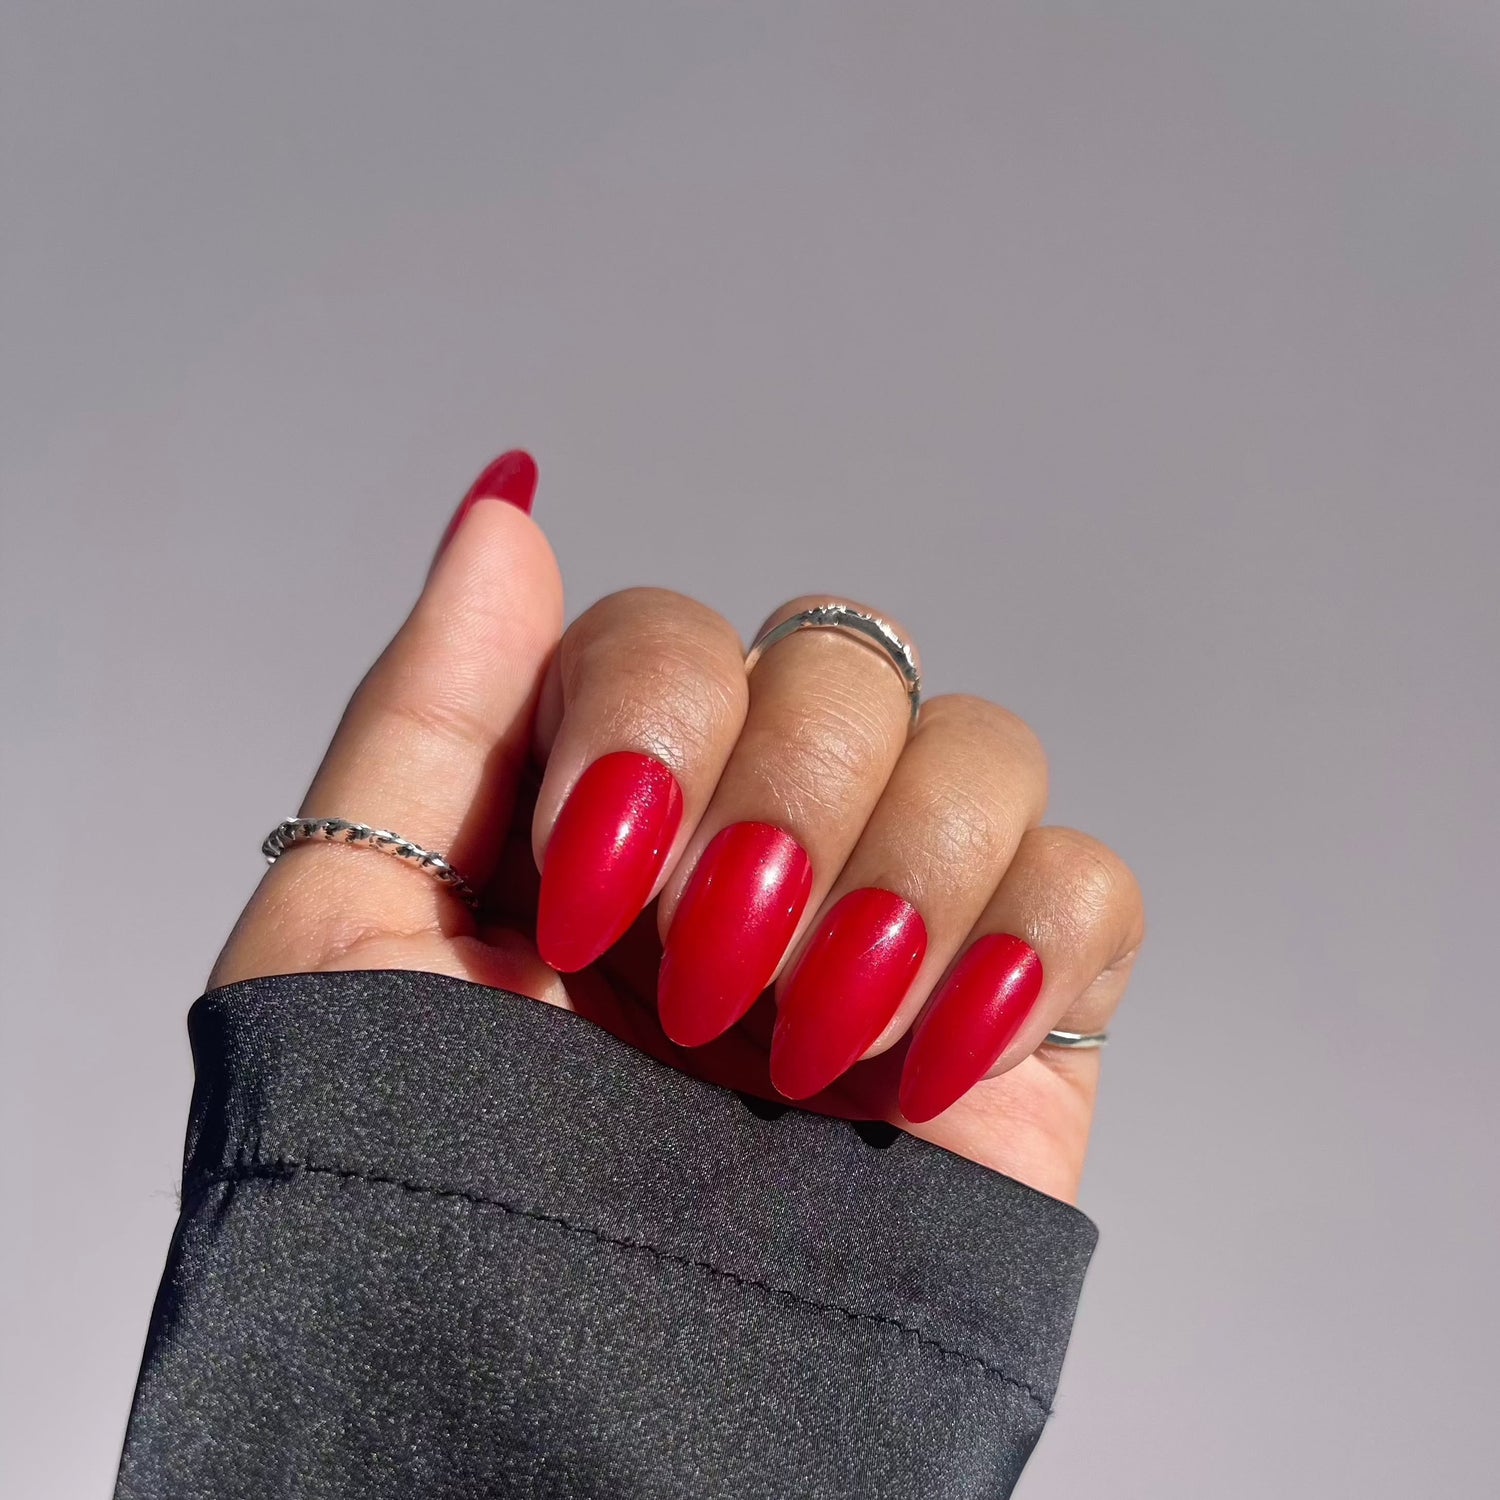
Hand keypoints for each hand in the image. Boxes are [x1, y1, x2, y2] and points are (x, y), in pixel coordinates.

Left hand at [212, 454, 1144, 1203]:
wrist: (556, 1432)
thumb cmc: (422, 1198)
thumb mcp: (349, 933)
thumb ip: (426, 707)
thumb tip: (505, 509)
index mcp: (614, 811)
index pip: (675, 634)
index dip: (653, 724)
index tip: (585, 898)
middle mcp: (757, 842)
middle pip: (839, 661)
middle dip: (779, 805)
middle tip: (700, 978)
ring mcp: (892, 922)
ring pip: (976, 743)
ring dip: (897, 874)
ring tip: (808, 1040)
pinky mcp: (1014, 1019)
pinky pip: (1090, 882)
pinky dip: (1025, 939)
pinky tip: (920, 1056)